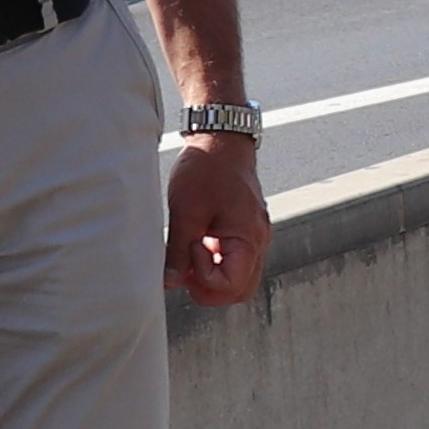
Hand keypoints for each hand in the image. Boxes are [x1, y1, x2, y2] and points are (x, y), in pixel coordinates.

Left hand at [165, 134, 270, 304]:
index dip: (204, 278)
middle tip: (186, 269)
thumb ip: (178, 251)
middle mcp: (259, 241)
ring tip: (190, 252)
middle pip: (240, 290)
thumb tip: (168, 283)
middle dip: (210, 289)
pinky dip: (217, 262)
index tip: (189, 248)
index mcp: (248, 238)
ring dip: (213, 276)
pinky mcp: (246, 230)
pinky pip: (237, 260)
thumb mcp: (185, 210)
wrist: (222, 139)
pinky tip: (197, 243)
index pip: (232, 286)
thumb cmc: (206, 170)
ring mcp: (255, 236)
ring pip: (240, 278)